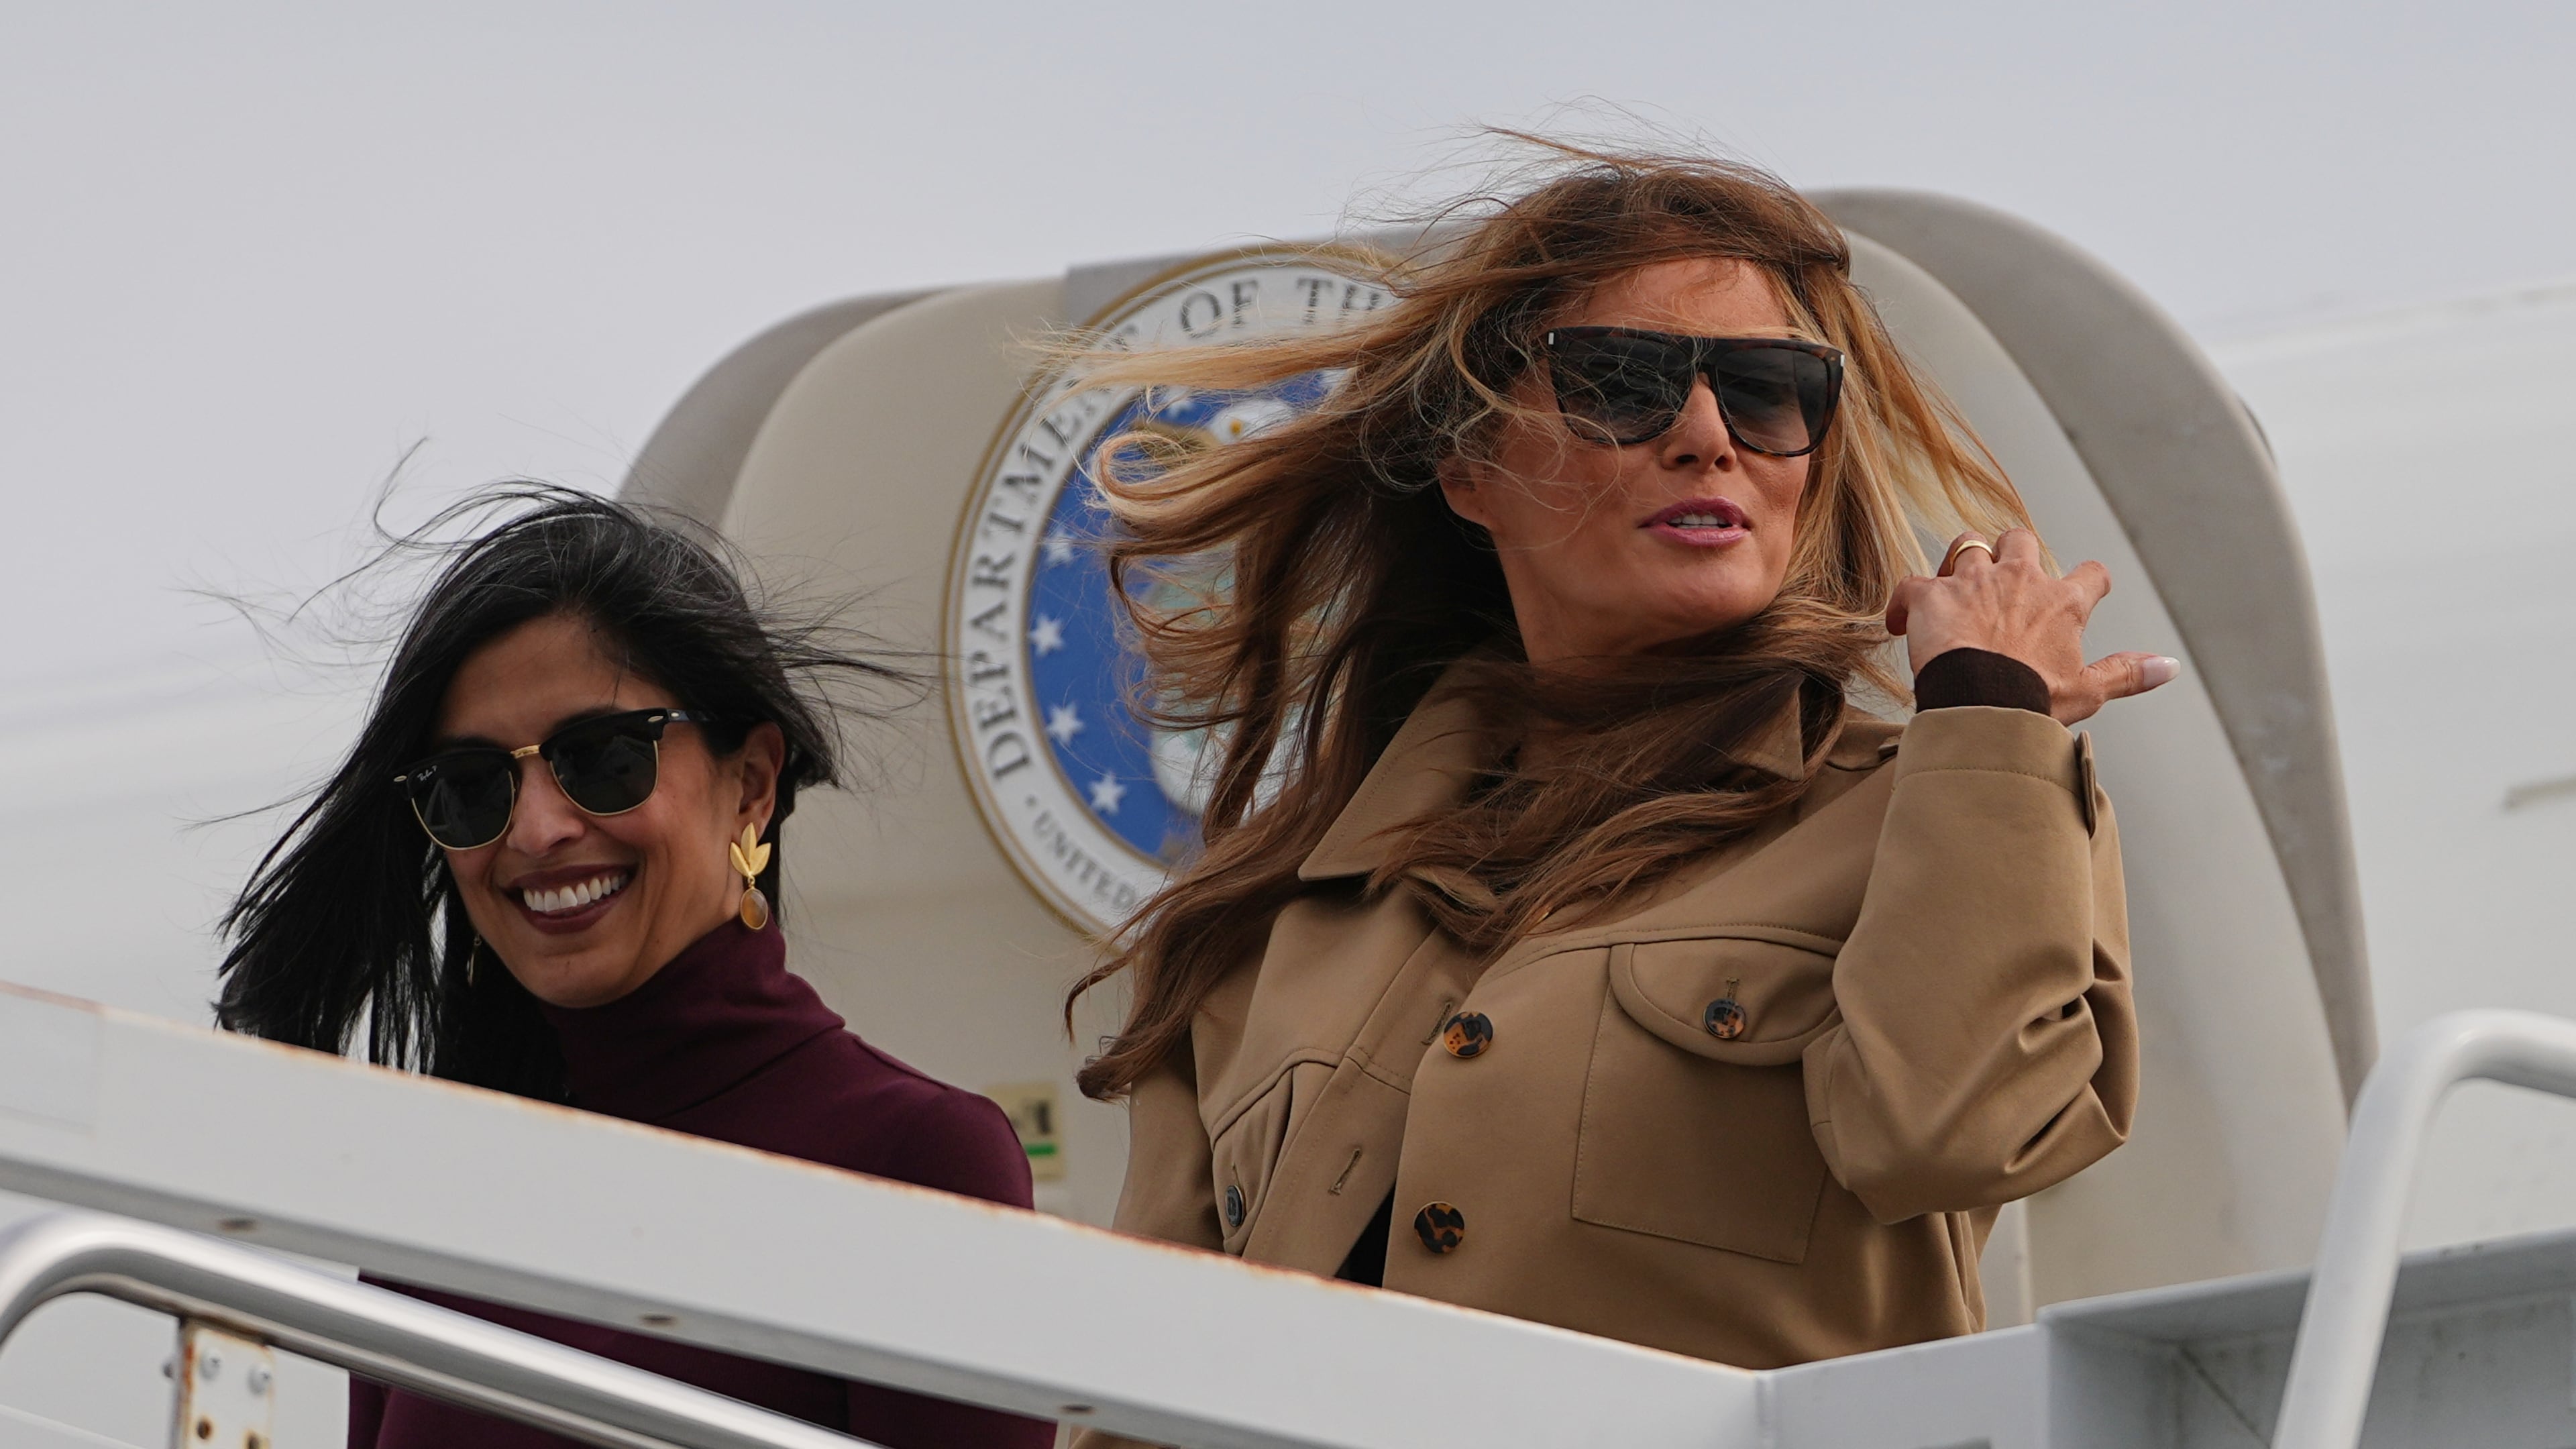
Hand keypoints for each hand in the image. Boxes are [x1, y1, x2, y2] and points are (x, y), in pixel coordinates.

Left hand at [1885, 529, 2178, 725]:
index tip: (2085, 590)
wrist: (1980, 704)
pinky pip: (1911, 582)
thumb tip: (2169, 666)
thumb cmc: (2034, 701)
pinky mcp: (1930, 595)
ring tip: (1955, 589)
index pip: (2091, 574)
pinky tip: (1903, 620)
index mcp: (2062, 603)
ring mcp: (1972, 582)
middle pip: (2021, 540)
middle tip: (2004, 583)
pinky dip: (1906, 600)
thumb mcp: (2088, 691)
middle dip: (2014, 552)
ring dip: (1961, 561)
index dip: (2089, 581)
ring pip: (1967, 544)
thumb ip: (2127, 673)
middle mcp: (2019, 580)